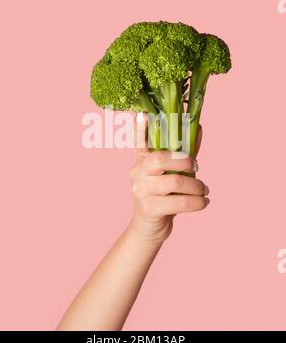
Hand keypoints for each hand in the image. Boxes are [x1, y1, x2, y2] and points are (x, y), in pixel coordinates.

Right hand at [129, 121, 208, 243]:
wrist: (149, 227)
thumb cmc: (163, 197)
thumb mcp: (172, 174)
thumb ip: (184, 154)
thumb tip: (199, 128)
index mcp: (141, 161)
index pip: (139, 141)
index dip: (140, 128)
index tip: (144, 115)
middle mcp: (137, 173)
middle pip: (161, 159)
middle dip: (185, 161)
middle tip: (197, 167)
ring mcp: (141, 190)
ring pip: (175, 182)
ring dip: (197, 186)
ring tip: (204, 191)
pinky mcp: (149, 208)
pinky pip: (179, 202)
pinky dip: (197, 202)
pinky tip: (203, 203)